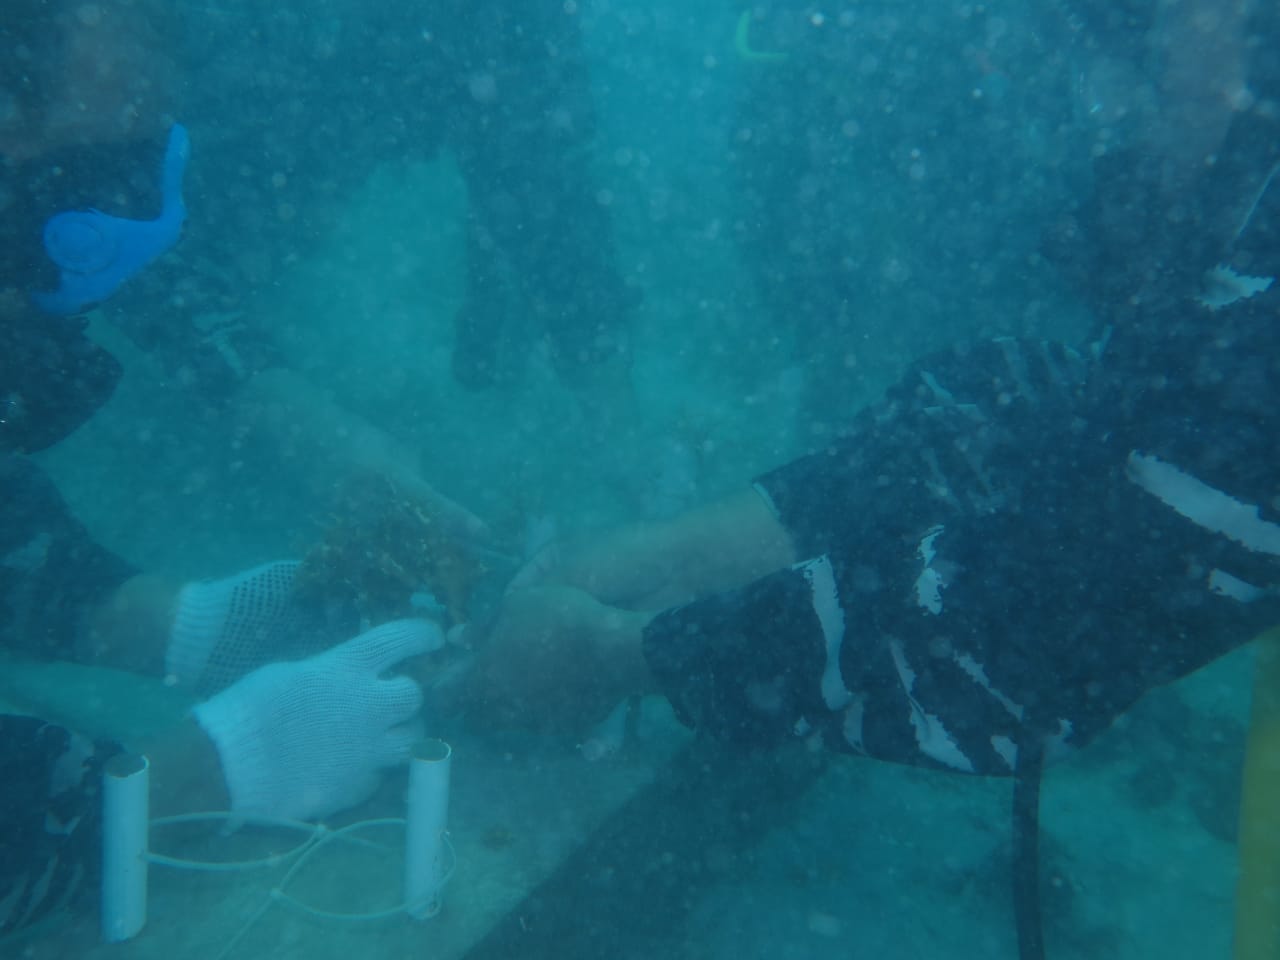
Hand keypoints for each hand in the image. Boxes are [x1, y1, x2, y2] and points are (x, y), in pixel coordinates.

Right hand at [193, 619, 440, 821]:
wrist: (231, 767)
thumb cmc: (250, 709)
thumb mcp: (292, 672)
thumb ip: (330, 673)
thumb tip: (343, 677)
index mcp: (349, 666)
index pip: (404, 639)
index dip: (424, 634)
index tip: (434, 636)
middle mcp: (370, 704)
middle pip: (415, 695)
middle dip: (406, 696)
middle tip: (389, 701)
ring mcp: (370, 747)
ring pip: (414, 738)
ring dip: (402, 735)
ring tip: (381, 737)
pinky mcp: (360, 784)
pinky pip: (380, 775)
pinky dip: (370, 771)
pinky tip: (348, 768)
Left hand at [461, 586, 651, 734]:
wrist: (615, 650)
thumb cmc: (557, 620)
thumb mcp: (514, 606)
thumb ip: (482, 627)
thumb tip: (455, 637)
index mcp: (482, 684)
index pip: (443, 701)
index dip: (441, 688)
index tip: (449, 674)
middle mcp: (504, 713)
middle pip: (476, 715)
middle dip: (476, 697)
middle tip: (488, 670)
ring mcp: (536, 725)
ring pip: (510, 719)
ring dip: (510, 702)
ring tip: (526, 672)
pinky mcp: (565, 729)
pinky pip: (544, 720)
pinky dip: (543, 705)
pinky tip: (558, 681)